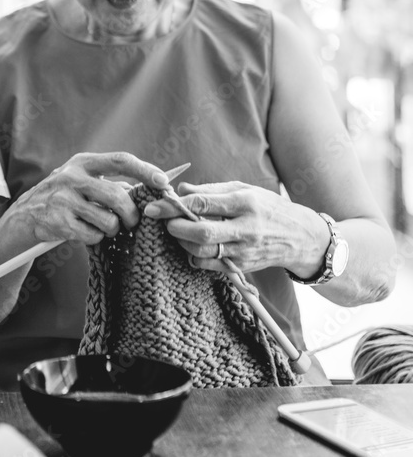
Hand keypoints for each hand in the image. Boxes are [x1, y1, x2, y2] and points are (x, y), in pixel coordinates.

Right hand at [12, 151, 169, 246]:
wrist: (25, 215)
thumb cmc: (63, 197)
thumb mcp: (81, 180)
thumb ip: (109, 182)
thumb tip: (149, 189)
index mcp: (82, 162)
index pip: (120, 160)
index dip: (145, 171)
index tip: (164, 182)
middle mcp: (72, 177)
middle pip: (118, 196)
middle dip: (132, 214)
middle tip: (133, 223)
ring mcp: (64, 200)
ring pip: (108, 220)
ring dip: (112, 229)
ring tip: (104, 228)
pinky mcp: (59, 222)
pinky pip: (93, 235)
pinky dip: (95, 239)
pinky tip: (86, 233)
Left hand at [142, 181, 328, 275]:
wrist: (301, 237)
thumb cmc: (268, 207)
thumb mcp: (244, 190)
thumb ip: (211, 190)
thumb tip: (181, 190)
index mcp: (245, 203)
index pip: (204, 204)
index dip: (176, 206)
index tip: (155, 206)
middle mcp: (246, 228)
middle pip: (202, 232)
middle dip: (175, 227)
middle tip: (163, 222)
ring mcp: (244, 250)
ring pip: (203, 251)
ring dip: (182, 242)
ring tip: (178, 232)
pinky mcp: (242, 266)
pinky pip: (209, 265)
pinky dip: (194, 256)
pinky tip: (192, 246)